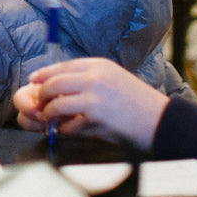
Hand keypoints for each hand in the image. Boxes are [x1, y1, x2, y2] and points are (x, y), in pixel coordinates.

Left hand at [12, 58, 169, 150]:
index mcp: (98, 65)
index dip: (43, 74)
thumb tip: (58, 84)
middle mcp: (94, 77)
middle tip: (39, 104)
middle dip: (41, 95)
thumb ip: (89, 78)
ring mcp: (94, 96)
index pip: (61, 66)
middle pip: (52, 82)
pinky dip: (64, 130)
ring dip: (50, 114)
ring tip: (51, 120)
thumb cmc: (139, 103)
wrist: (163, 121)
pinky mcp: (95, 116)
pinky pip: (68, 124)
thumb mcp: (114, 79)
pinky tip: (68, 131)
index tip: (33, 80)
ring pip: (55, 103)